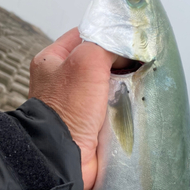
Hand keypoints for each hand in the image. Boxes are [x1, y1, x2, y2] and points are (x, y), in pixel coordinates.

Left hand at [29, 27, 128, 189]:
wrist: (65, 156)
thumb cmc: (68, 109)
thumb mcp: (87, 60)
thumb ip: (106, 45)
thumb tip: (126, 47)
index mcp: (52, 61)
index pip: (83, 36)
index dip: (106, 33)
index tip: (128, 38)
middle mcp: (62, 82)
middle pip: (98, 63)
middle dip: (118, 64)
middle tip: (136, 63)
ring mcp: (77, 105)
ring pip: (108, 87)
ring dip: (122, 88)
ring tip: (137, 85)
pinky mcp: (90, 125)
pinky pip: (112, 110)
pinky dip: (123, 108)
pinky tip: (134, 106)